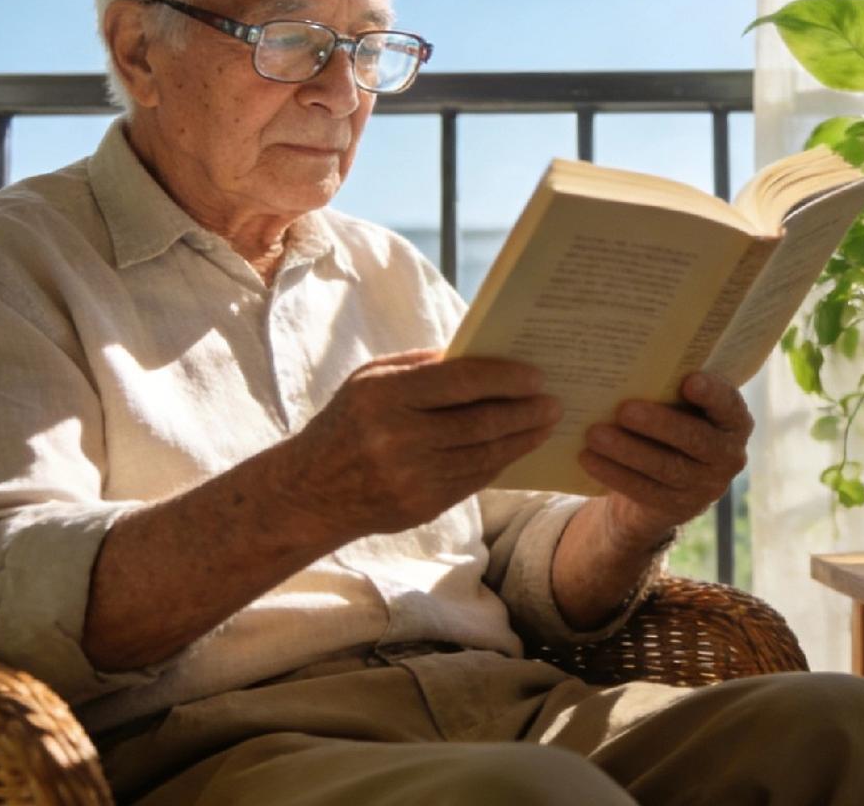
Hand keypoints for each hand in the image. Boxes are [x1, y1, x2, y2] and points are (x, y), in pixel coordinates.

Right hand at [282, 349, 561, 540]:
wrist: (310, 492)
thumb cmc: (348, 420)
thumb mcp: (372, 378)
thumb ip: (423, 365)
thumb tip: (483, 354)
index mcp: (385, 396)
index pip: (461, 382)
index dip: (505, 378)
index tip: (537, 375)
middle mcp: (398, 439)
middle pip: (480, 422)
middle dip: (525, 411)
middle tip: (554, 402)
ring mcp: (411, 478)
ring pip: (484, 455)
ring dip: (522, 439)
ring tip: (545, 424)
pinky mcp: (422, 508)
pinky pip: (474, 480)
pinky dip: (500, 461)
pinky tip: (517, 447)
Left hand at [577, 372, 752, 550]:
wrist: (667, 477)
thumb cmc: (674, 420)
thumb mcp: (682, 404)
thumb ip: (672, 388)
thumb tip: (631, 365)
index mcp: (734, 421)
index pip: (729, 405)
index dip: (712, 394)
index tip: (689, 380)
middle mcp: (728, 455)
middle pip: (694, 439)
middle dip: (658, 423)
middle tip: (623, 409)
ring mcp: (706, 486)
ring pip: (666, 467)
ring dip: (627, 450)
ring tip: (595, 434)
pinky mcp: (678, 508)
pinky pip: (645, 490)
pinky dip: (614, 473)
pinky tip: (589, 459)